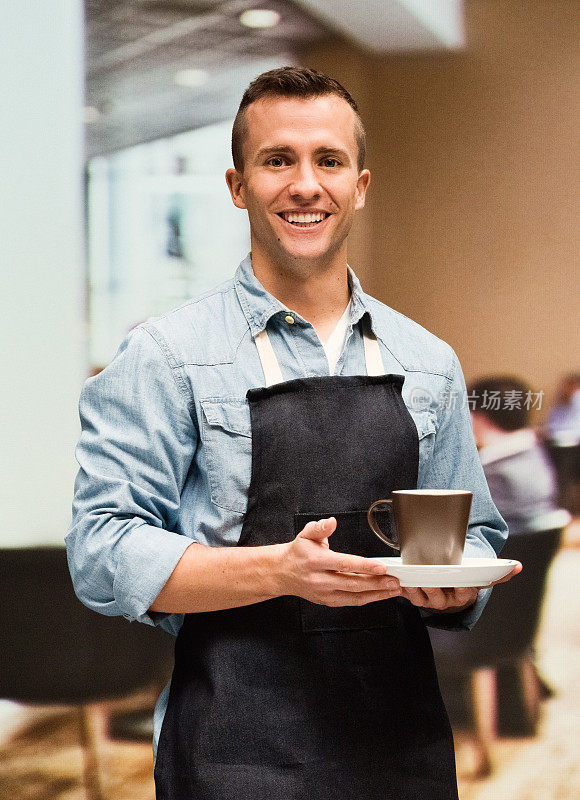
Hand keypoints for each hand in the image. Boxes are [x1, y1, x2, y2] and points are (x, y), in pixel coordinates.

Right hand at [280, 517, 399, 606]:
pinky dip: (367, 599)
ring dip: (376, 594)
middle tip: (394, 581)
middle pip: (352, 584)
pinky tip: (379, 595)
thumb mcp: (306, 534)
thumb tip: (332, 522)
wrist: (282, 573)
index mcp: (316, 561)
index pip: (344, 564)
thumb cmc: (298, 553)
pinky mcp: (327, 601)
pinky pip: (350, 602)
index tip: (381, 567)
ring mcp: (324, 593)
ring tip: (393, 589)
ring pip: (354, 596)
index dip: (364, 566)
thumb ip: (320, 527)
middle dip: (376, 584)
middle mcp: (320, 579)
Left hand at [399, 561, 522, 612]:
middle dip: (433, 588)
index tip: (460, 580)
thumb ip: (499, 574)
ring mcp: (432, 602)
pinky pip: (410, 596)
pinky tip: (400, 581)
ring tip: (410, 580)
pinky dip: (404, 590)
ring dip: (415, 590)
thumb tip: (518, 567)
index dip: (462, 588)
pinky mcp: (418, 599)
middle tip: (428, 578)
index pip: (465, 592)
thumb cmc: (465, 582)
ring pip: (422, 598)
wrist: (451, 592)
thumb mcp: (481, 578)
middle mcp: (448, 601)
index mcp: (464, 595)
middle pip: (439, 596)